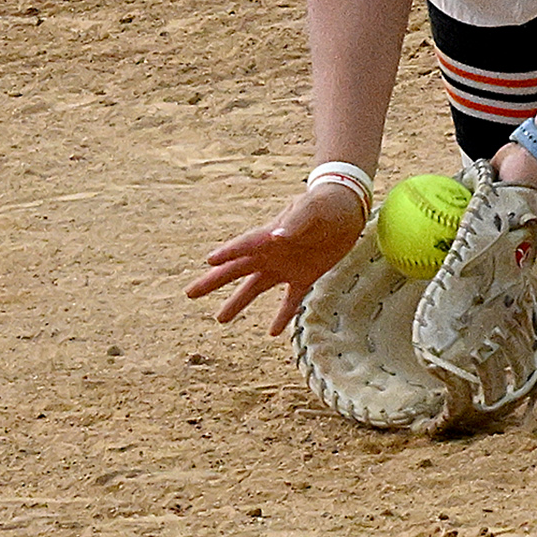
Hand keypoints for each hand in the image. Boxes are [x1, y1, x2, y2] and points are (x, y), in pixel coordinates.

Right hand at [185, 184, 367, 334]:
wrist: (347, 208)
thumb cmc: (325, 204)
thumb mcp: (311, 210)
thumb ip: (294, 222)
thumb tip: (275, 236)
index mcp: (269, 236)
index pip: (242, 247)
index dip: (227, 254)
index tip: (208, 262)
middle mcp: (271, 254)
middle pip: (237, 270)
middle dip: (213, 282)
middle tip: (190, 293)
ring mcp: (285, 267)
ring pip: (255, 288)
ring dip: (238, 302)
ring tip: (220, 319)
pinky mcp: (305, 277)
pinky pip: (289, 301)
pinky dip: (281, 316)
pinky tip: (272, 333)